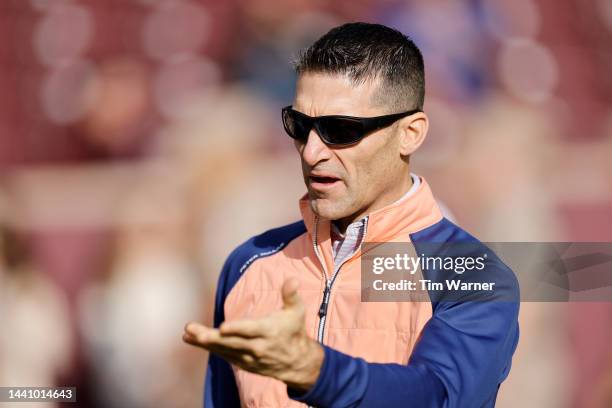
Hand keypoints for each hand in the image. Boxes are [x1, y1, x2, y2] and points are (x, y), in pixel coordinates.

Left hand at [183, 278, 323, 391]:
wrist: (296, 362)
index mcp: (269, 331)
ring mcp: (249, 357)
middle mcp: (257, 347)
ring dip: (204, 342)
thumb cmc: (293, 330)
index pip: (251, 330)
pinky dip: (208, 348)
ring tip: (187, 333)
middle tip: (193, 331)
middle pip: (232, 342)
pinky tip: (192, 339)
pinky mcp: (243, 363)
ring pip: (224, 350)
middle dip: (212, 337)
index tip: (223, 327)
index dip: (237, 329)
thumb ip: (291, 295)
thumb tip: (292, 279)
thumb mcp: (296, 311)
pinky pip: (223, 355)